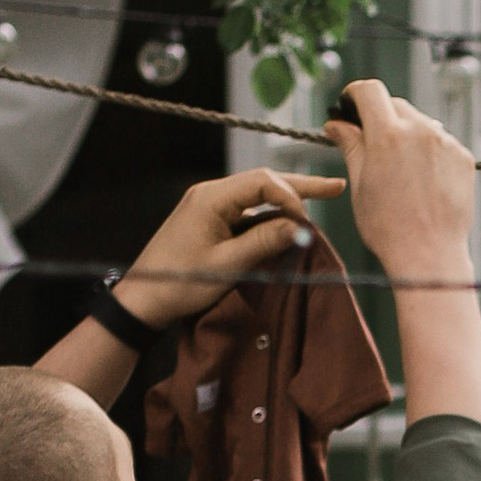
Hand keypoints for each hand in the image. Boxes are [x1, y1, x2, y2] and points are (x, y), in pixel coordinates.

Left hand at [111, 167, 344, 327]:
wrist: (144, 298)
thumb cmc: (179, 282)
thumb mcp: (227, 265)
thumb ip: (265, 242)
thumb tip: (301, 227)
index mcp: (211, 197)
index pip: (263, 182)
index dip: (291, 197)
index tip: (307, 224)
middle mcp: (210, 193)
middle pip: (263, 181)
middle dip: (301, 186)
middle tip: (336, 187)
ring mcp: (209, 205)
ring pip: (257, 194)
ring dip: (287, 199)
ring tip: (323, 197)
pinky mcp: (210, 219)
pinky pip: (247, 210)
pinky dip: (271, 215)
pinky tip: (290, 222)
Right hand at [323, 76, 477, 280]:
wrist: (429, 255)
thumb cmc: (388, 227)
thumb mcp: (359, 183)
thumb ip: (350, 145)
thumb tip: (336, 124)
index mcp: (388, 134)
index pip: (370, 91)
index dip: (354, 94)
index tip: (349, 104)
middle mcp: (421, 130)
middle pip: (395, 104)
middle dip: (379, 116)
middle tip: (370, 142)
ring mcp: (446, 143)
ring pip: (420, 122)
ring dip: (406, 133)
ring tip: (398, 169)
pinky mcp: (463, 157)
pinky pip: (440, 142)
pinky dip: (428, 150)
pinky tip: (421, 179)